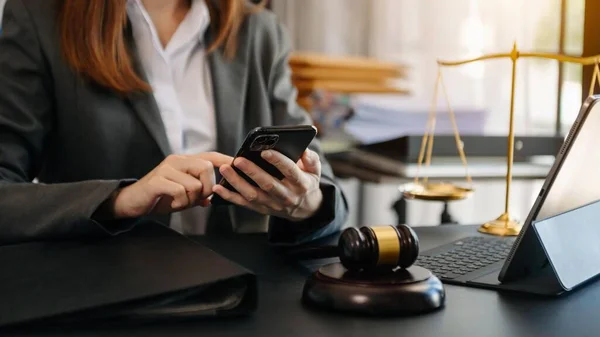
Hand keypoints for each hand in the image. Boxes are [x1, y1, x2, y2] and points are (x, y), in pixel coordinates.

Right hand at [108, 152, 232, 217]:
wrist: (132, 202)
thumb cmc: (159, 197)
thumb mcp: (182, 194)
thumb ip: (197, 193)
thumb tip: (211, 198)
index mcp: (184, 161)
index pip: (210, 156)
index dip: (225, 160)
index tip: (237, 164)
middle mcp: (176, 160)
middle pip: (206, 168)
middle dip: (207, 188)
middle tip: (197, 199)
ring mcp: (166, 169)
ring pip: (195, 184)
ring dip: (191, 199)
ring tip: (181, 202)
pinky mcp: (157, 180)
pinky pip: (180, 192)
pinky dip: (181, 203)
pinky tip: (173, 204)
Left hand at [212, 149, 323, 221]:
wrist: (306, 209)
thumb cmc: (307, 183)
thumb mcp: (315, 171)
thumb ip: (311, 159)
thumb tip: (303, 150)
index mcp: (301, 184)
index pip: (290, 171)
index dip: (278, 161)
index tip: (265, 151)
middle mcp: (287, 196)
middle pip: (268, 184)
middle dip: (252, 172)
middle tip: (238, 160)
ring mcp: (273, 205)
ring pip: (253, 195)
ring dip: (237, 183)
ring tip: (225, 169)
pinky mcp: (262, 209)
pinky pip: (244, 204)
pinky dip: (230, 197)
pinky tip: (218, 188)